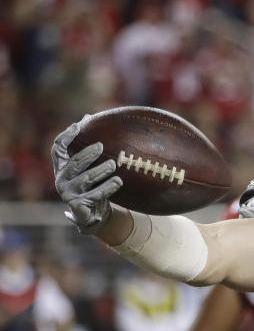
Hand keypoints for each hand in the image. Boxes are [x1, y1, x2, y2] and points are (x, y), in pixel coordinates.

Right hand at [51, 117, 121, 232]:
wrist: (94, 214)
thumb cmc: (93, 186)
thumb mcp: (90, 167)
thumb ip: (88, 147)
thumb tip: (89, 116)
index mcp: (62, 167)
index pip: (58, 148)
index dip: (66, 136)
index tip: (79, 126)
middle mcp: (61, 179)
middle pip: (73, 163)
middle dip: (87, 154)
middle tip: (101, 146)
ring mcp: (68, 193)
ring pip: (85, 179)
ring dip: (100, 171)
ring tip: (113, 165)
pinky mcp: (77, 205)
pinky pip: (95, 194)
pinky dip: (108, 187)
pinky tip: (119, 181)